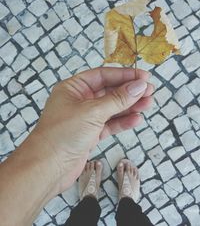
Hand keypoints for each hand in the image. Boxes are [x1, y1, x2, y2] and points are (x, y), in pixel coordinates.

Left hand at [33, 67, 153, 193]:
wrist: (48, 167)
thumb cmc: (63, 133)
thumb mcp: (93, 112)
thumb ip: (118, 99)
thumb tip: (139, 86)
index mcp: (74, 88)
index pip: (103, 75)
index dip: (124, 75)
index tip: (144, 77)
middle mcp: (79, 100)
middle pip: (109, 91)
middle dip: (129, 91)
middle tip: (150, 90)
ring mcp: (85, 118)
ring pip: (112, 108)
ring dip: (129, 106)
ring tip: (148, 103)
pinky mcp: (90, 134)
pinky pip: (110, 124)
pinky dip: (122, 122)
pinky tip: (136, 119)